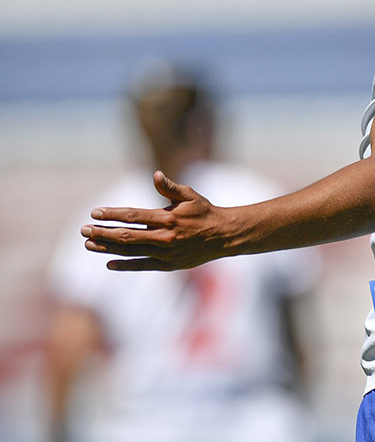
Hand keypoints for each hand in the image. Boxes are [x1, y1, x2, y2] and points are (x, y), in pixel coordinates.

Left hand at [81, 172, 228, 271]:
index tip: (95, 212)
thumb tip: (155, 175)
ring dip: (108, 248)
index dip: (112, 214)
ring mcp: (166, 253)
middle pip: (127, 235)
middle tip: (84, 230)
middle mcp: (165, 237)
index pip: (134, 216)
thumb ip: (170, 187)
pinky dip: (125, 265)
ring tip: (88, 244)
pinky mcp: (169, 265)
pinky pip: (143, 266)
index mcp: (168, 218)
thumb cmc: (204, 212)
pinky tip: (109, 264)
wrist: (224, 235)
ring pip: (131, 251)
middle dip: (103, 232)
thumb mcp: (190, 195)